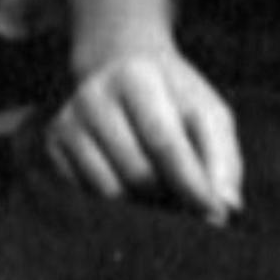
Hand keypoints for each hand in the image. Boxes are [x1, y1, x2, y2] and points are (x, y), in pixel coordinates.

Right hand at [44, 47, 244, 224]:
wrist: (121, 65)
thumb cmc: (175, 97)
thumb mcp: (208, 112)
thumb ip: (223, 158)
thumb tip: (225, 209)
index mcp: (135, 76)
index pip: (163, 141)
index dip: (191, 183)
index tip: (214, 214)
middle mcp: (92, 96)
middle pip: (137, 173)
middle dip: (169, 196)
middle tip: (187, 201)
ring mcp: (67, 122)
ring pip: (109, 192)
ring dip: (142, 205)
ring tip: (160, 191)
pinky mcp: (53, 147)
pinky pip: (86, 197)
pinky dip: (114, 205)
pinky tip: (129, 186)